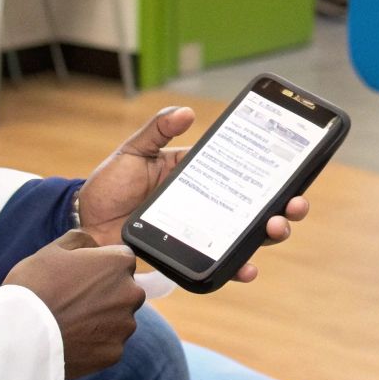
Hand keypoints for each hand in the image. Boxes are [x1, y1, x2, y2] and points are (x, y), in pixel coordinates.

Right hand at [4, 230, 143, 378]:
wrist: (18, 334)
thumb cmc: (34, 287)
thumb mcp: (53, 250)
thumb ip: (80, 240)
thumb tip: (94, 245)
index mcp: (118, 264)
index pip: (121, 259)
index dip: (100, 266)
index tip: (81, 276)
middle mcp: (130, 294)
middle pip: (124, 290)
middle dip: (106, 294)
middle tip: (74, 301)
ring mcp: (124, 326)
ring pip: (118, 320)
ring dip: (102, 320)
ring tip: (70, 323)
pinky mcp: (114, 353)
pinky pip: (108, 344)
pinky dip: (94, 344)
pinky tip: (72, 340)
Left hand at [79, 105, 312, 280]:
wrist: (84, 225)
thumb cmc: (110, 185)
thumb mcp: (134, 151)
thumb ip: (158, 130)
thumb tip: (187, 112)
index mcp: (201, 176)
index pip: (245, 172)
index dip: (274, 172)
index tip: (294, 168)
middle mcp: (209, 204)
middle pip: (258, 207)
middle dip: (286, 207)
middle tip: (294, 204)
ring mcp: (202, 232)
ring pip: (247, 236)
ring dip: (270, 235)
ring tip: (276, 229)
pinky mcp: (189, 257)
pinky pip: (219, 265)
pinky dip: (238, 268)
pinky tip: (248, 267)